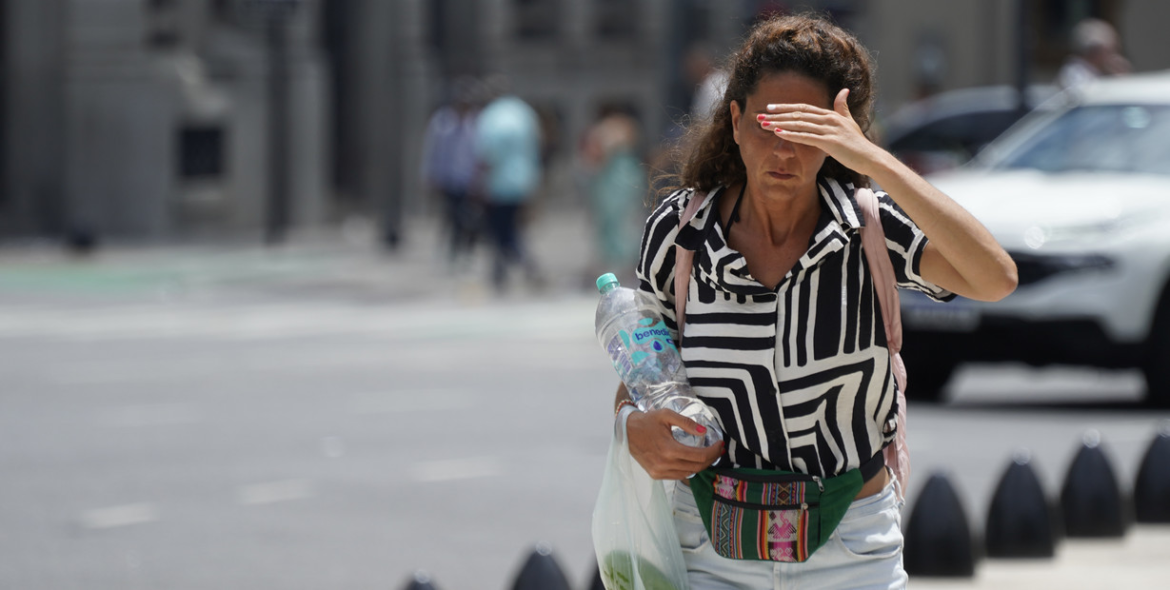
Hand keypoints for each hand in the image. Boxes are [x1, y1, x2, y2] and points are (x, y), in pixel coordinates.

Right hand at [626, 409, 723, 479]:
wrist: (626, 431)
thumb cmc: (647, 421)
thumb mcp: (666, 415)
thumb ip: (686, 422)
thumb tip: (703, 430)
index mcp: (669, 449)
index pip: (699, 456)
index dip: (713, 451)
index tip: (720, 445)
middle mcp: (665, 464)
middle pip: (697, 467)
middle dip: (711, 459)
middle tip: (718, 450)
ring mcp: (659, 472)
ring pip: (689, 473)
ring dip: (700, 465)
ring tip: (708, 455)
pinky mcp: (656, 475)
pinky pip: (678, 475)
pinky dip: (688, 469)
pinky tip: (692, 460)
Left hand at [759, 88, 880, 175]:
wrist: (870, 158)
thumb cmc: (858, 143)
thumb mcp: (849, 122)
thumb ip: (843, 107)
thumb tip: (843, 90)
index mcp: (830, 114)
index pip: (803, 108)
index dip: (786, 107)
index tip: (770, 108)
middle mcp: (828, 119)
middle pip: (798, 114)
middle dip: (777, 115)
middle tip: (759, 116)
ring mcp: (829, 130)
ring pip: (799, 124)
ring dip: (779, 124)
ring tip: (763, 124)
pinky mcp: (830, 142)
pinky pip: (806, 137)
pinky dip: (791, 134)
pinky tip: (778, 132)